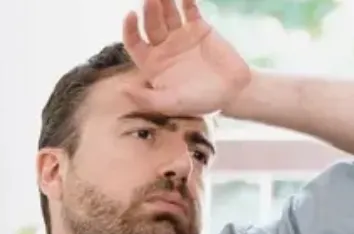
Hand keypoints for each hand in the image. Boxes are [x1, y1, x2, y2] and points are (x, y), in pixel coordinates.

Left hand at [122, 0, 251, 115]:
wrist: (232, 92)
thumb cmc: (200, 100)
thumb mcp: (172, 104)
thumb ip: (147, 99)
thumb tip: (122, 91)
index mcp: (152, 63)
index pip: (134, 42)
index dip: (130, 29)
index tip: (131, 16)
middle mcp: (163, 46)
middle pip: (151, 24)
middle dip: (150, 11)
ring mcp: (180, 35)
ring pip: (168, 14)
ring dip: (164, 1)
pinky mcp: (199, 27)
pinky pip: (190, 10)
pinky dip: (186, 1)